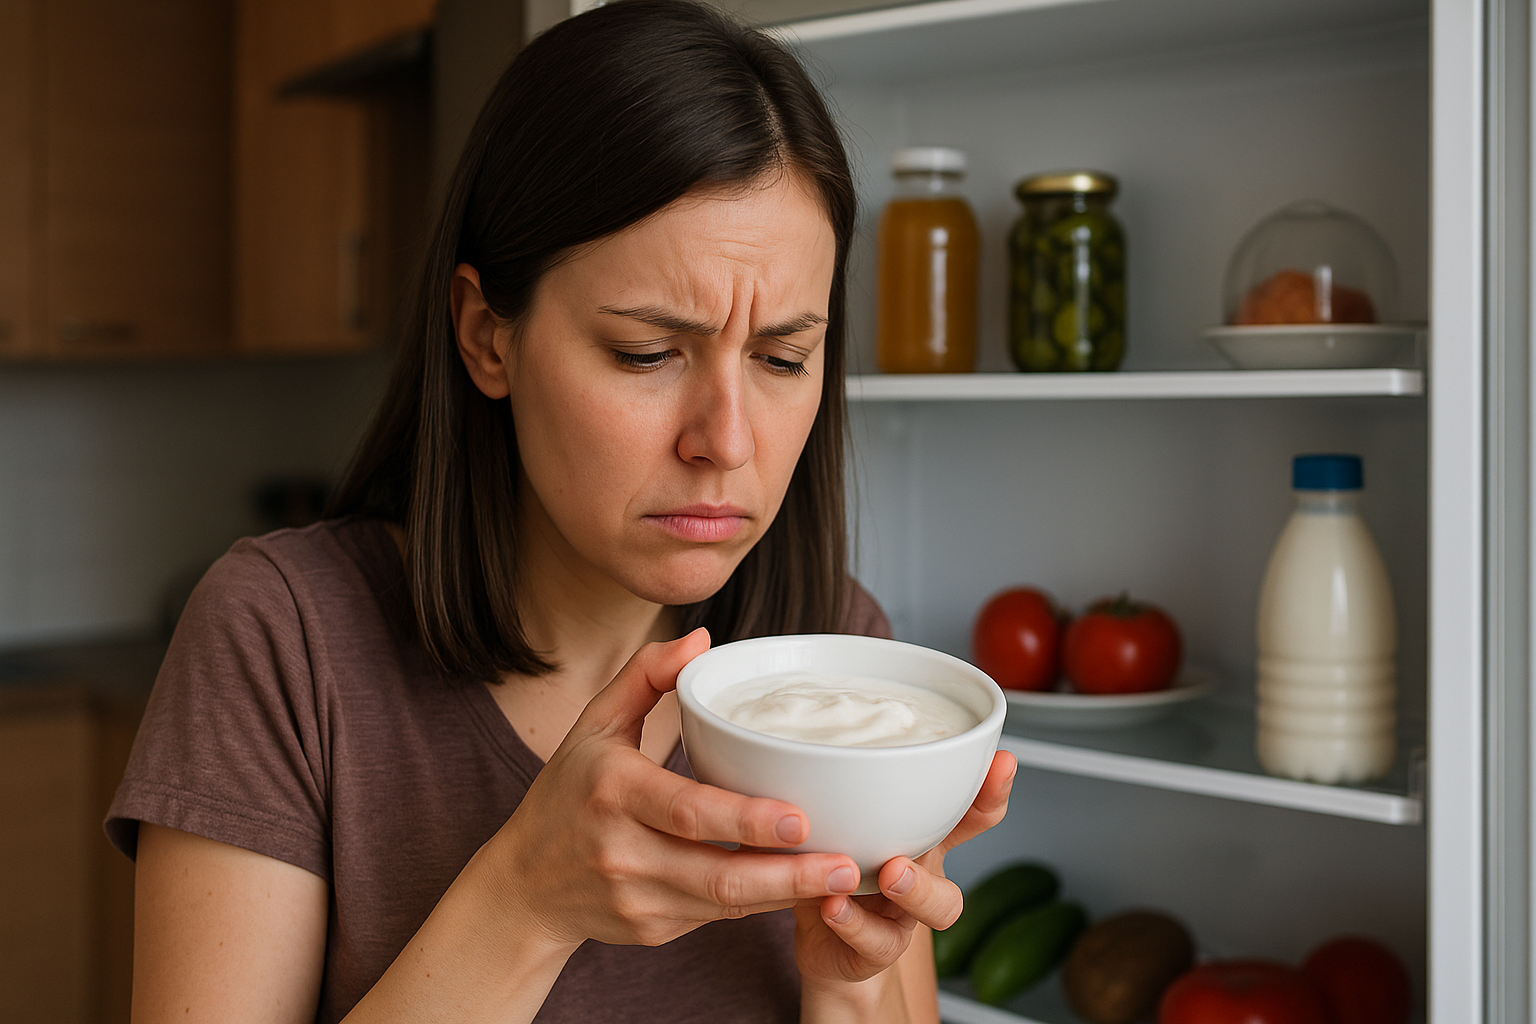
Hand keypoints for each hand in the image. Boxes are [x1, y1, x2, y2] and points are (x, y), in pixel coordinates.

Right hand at [483, 628, 863, 952]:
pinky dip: (761, 902)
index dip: (744, 820)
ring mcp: (637, 897)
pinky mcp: (652, 929)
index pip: (685, 810)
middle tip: (847, 861)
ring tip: (845, 877)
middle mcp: (622, 850)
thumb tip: (702, 640)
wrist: (523, 884)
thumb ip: (646, 676)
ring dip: (787, 893)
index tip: (800, 817)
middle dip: (788, 872)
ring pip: (725, 901)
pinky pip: (716, 915)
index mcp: (612, 790)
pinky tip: (804, 890)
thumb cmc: (569, 791)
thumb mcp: (594, 724)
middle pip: (716, 870)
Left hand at [793, 750, 1016, 987]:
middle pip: (957, 875)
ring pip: (937, 912)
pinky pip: (878, 942)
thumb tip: (826, 735)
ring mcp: (902, 918)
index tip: (1002, 761)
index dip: (992, 791)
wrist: (817, 937)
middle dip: (943, 860)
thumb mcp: (841, 813)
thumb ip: (845, 784)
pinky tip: (833, 906)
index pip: (972, 813)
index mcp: (922, 839)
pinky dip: (855, 923)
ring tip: (886, 875)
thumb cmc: (832, 861)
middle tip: (906, 853)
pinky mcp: (874, 949)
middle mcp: (921, 878)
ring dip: (914, 893)